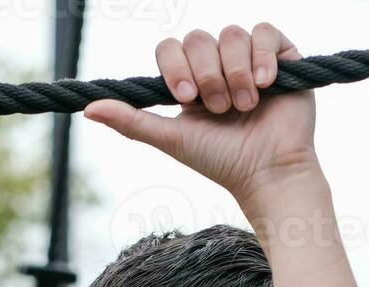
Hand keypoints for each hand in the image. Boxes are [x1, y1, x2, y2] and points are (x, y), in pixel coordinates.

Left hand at [82, 23, 319, 211]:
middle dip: (207, 75)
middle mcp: (219, 65)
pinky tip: (265, 86)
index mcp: (191, 80)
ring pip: (232, 34)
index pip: (171, 47)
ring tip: (245, 105)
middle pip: (199, 38)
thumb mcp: (171, 139)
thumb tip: (87, 108)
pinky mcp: (282, 58)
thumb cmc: (222, 160)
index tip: (186, 97)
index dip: (175, 66)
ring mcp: (250, 60)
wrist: (268, 172)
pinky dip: (262, 58)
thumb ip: (131, 121)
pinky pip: (265, 32)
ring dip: (234, 73)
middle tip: (219, 108)